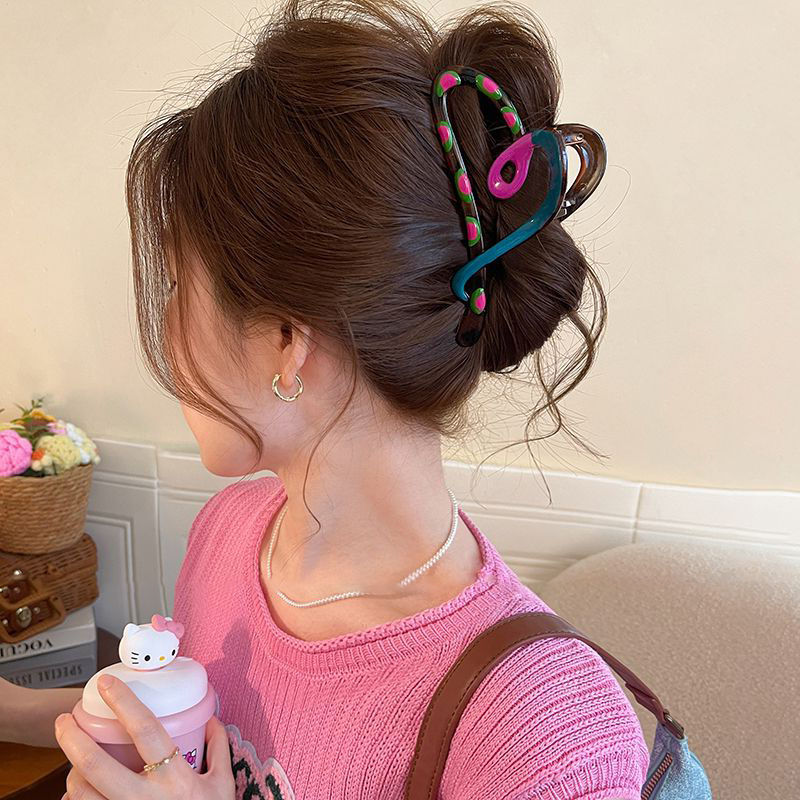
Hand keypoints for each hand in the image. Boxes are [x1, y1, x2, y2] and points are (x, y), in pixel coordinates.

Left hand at [54, 674, 233, 798]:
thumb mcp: (223, 785)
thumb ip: (219, 748)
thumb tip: (213, 718)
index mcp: (176, 778)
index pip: (145, 730)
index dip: (124, 702)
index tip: (106, 683)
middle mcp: (146, 799)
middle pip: (96, 765)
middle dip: (72, 738)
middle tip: (64, 720)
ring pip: (82, 794)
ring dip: (72, 772)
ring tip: (73, 758)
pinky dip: (77, 799)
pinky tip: (79, 790)